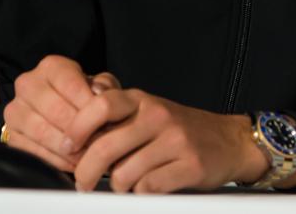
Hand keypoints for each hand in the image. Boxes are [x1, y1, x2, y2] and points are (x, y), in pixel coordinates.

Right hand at [1, 55, 119, 171]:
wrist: (63, 113)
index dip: (89, 106)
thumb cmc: (83, 99)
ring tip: (87, 156)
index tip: (104, 122)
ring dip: (68, 149)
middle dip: (80, 131)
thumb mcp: (99, 87)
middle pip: (56, 110)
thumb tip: (100, 95)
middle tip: (98, 144)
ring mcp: (16, 110)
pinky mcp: (10, 135)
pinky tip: (71, 162)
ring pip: (42, 132)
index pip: (70, 85)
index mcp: (51, 67)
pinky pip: (33, 151)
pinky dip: (56, 160)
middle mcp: (28, 84)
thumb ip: (105, 87)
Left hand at [64, 89, 270, 192]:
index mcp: (142, 101)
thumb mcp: (147, 111)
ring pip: (125, 174)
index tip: (67, 147)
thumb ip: (116, 117)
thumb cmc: (180, 129)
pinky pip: (149, 188)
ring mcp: (175, 140)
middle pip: (106, 146)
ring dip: (118, 186)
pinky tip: (146, 188)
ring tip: (123, 185)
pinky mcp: (190, 165)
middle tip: (83, 183)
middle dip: (86, 172)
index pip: (101, 105)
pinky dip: (141, 194)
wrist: (229, 140)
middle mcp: (157, 116)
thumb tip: (72, 132)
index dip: (77, 127)